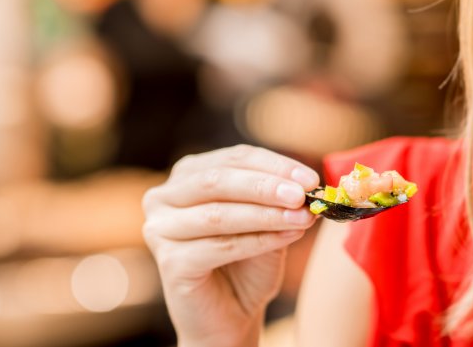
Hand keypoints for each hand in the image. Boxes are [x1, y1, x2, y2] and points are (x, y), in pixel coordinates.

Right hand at [142, 145, 318, 346]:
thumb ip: (282, 203)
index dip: (275, 165)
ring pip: (219, 214)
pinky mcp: (169, 262)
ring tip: (302, 218)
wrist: (231, 314)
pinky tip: (288, 238)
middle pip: (219, 180)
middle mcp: (165, 197)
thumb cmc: (248, 263)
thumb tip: (310, 186)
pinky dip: (258, 240)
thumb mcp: (269, 223)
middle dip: (267, 186)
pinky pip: (219, 246)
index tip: (311, 178)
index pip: (236, 158)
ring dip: (267, 214)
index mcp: (189, 175)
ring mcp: (161, 229)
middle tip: (303, 195)